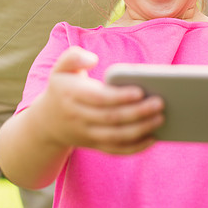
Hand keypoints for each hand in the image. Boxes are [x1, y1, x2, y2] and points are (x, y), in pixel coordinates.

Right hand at [35, 47, 164, 154]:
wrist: (46, 122)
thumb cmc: (62, 88)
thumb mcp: (60, 68)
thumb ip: (73, 56)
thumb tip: (92, 59)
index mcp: (71, 95)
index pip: (98, 99)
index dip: (119, 96)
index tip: (140, 91)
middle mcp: (78, 117)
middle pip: (111, 119)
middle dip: (137, 112)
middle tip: (160, 103)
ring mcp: (86, 134)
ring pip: (115, 137)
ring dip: (140, 130)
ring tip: (161, 118)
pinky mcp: (94, 146)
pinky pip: (115, 151)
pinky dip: (135, 148)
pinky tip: (153, 138)